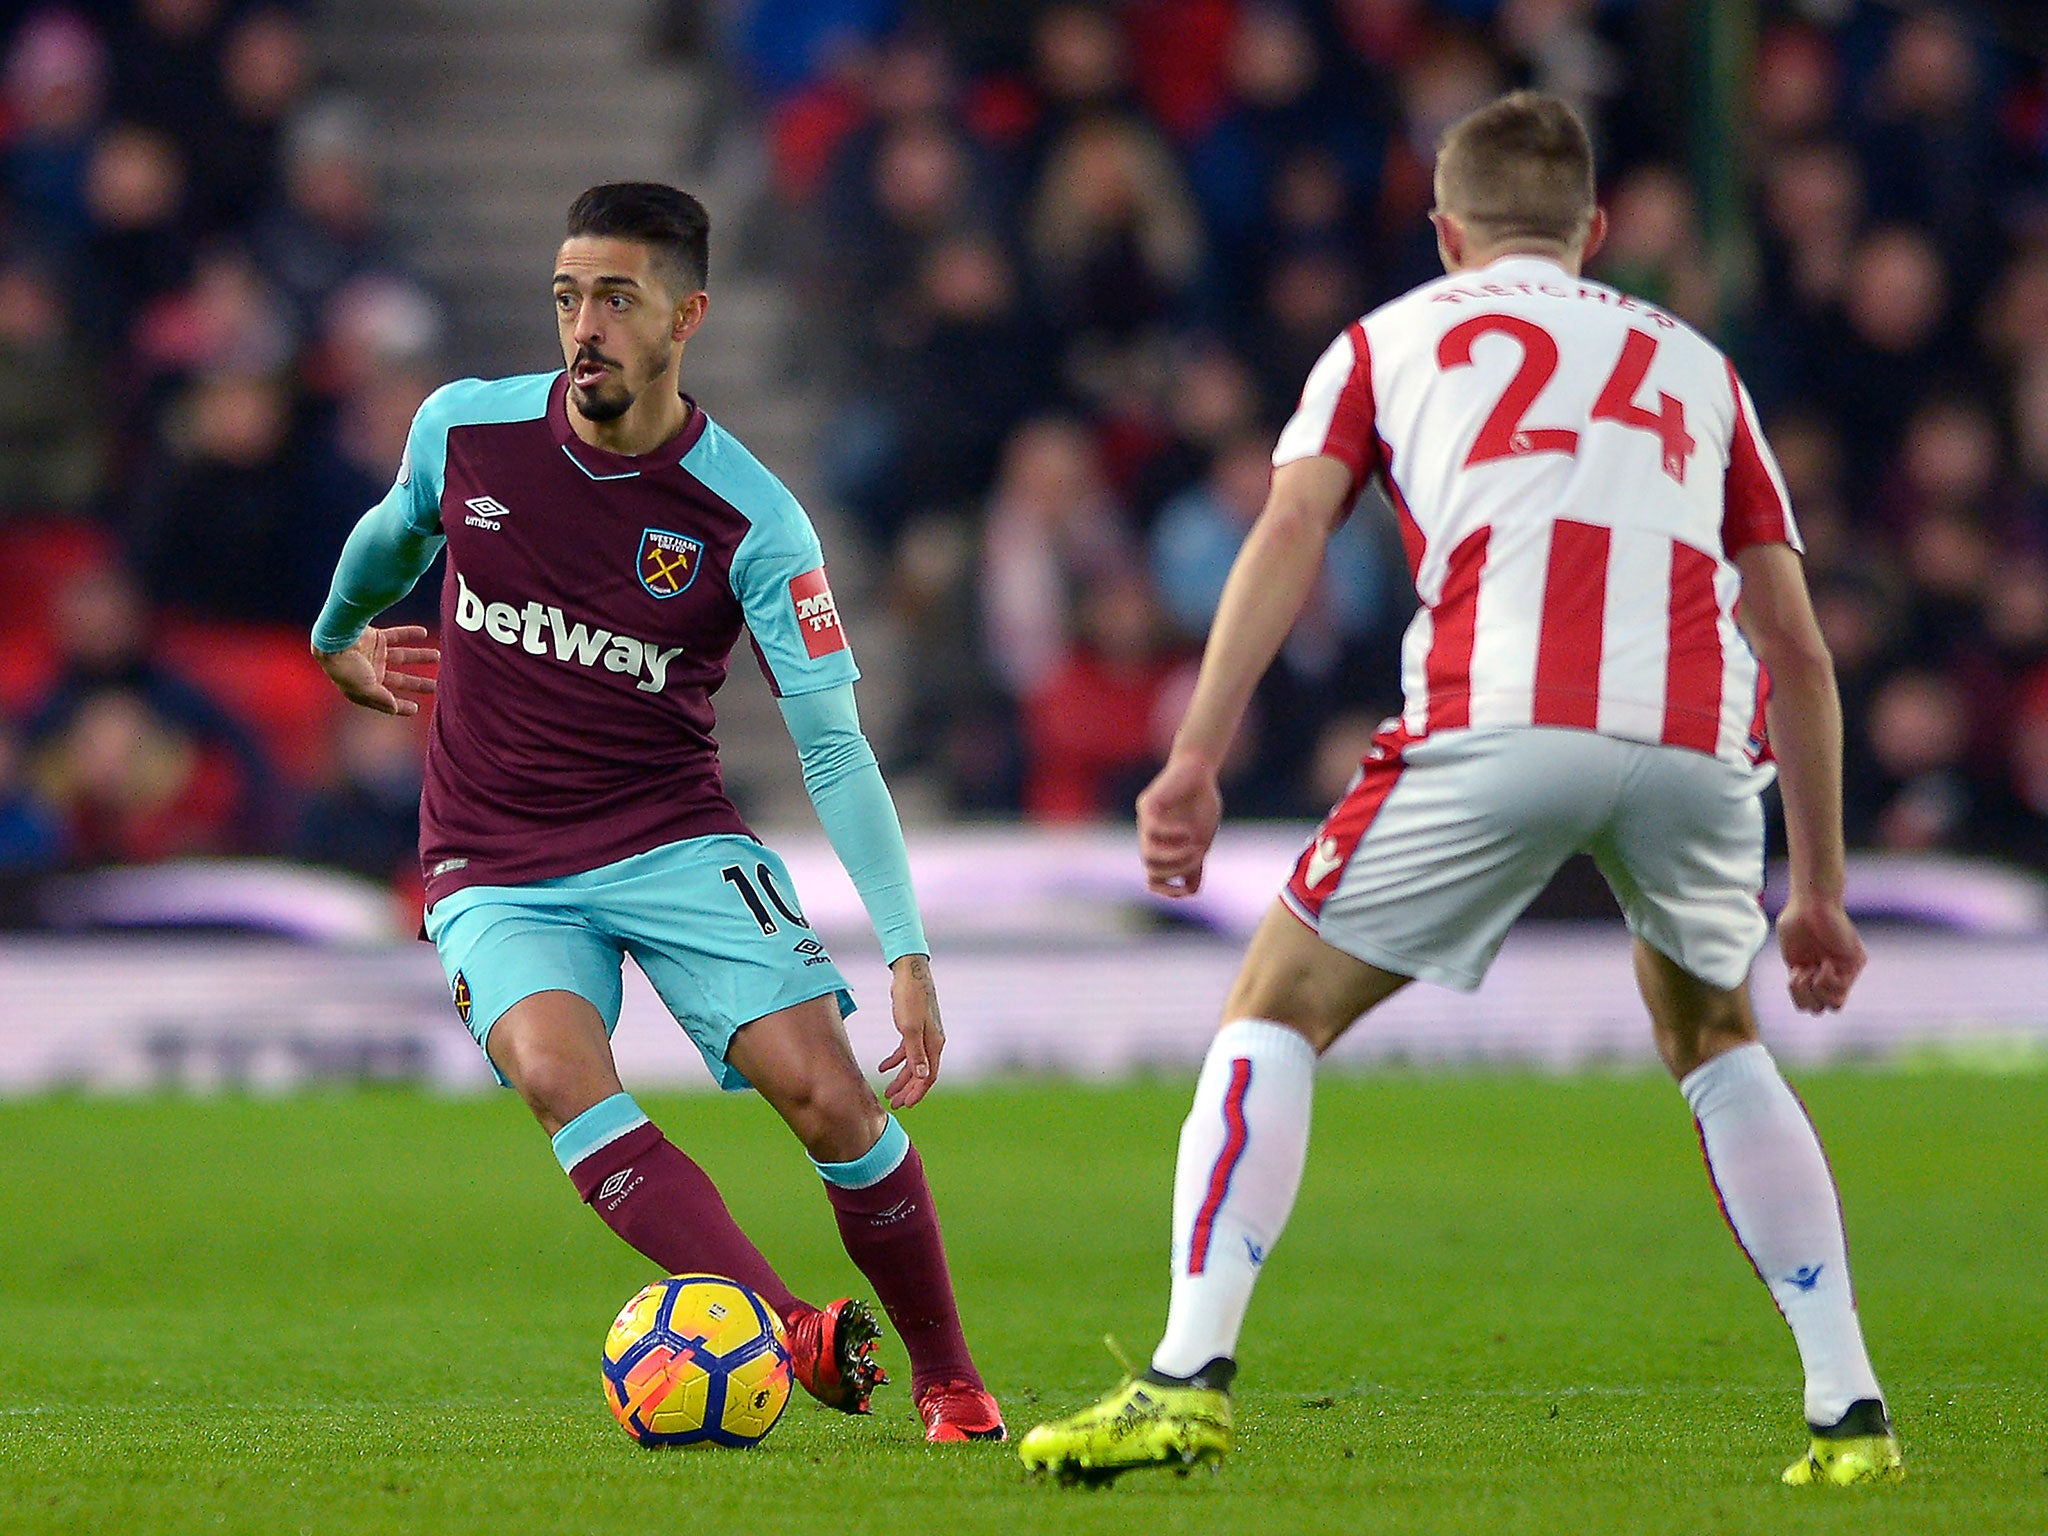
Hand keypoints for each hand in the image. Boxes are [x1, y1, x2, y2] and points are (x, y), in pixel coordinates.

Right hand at [314, 625, 438, 715]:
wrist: (333, 639)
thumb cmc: (345, 668)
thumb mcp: (364, 689)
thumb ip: (381, 699)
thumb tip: (395, 708)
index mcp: (366, 689)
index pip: (388, 700)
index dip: (401, 706)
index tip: (417, 709)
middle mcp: (371, 672)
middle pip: (401, 679)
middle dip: (419, 683)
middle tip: (438, 685)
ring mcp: (374, 654)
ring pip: (402, 656)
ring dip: (420, 656)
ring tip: (437, 656)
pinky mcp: (375, 637)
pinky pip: (396, 635)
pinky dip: (409, 633)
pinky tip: (424, 633)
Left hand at [877, 953, 942, 1107]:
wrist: (909, 974)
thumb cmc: (911, 998)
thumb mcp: (910, 1028)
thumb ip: (916, 1054)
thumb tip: (922, 1077)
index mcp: (934, 1044)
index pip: (928, 1076)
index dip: (918, 1092)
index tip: (906, 1104)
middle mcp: (932, 1042)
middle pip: (920, 1073)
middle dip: (908, 1090)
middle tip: (895, 1104)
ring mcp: (923, 1035)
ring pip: (912, 1064)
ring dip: (900, 1078)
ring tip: (888, 1091)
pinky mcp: (912, 1028)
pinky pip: (905, 1051)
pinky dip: (894, 1060)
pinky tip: (882, 1067)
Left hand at [1136, 751, 1222, 896]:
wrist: (1199, 771)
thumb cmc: (1200, 803)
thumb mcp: (1202, 838)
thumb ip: (1194, 863)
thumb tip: (1189, 891)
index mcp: (1162, 848)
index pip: (1152, 879)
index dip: (1166, 891)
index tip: (1185, 890)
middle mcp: (1149, 837)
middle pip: (1151, 870)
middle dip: (1178, 869)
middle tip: (1199, 856)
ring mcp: (1146, 821)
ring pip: (1148, 855)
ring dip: (1174, 858)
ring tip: (1195, 847)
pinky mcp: (1148, 804)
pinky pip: (1153, 829)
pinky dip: (1172, 835)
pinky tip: (1188, 830)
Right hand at [1776, 891, 1864, 1012]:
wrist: (1810, 902)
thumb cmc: (1796, 922)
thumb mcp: (1790, 956)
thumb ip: (1798, 981)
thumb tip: (1808, 1005)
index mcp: (1813, 974)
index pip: (1809, 1004)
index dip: (1798, 995)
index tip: (1793, 973)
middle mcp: (1830, 975)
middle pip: (1819, 1009)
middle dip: (1806, 997)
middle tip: (1801, 974)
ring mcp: (1844, 970)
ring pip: (1834, 1005)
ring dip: (1816, 990)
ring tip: (1812, 968)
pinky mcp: (1855, 963)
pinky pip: (1842, 987)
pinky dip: (1828, 979)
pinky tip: (1824, 962)